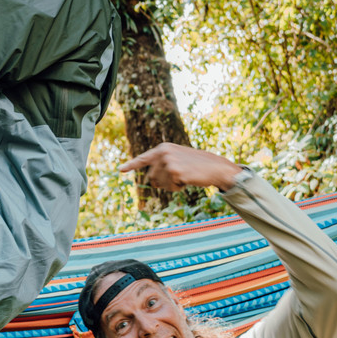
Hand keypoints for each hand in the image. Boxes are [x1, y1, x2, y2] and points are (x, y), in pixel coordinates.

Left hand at [119, 143, 241, 191]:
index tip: (120, 170)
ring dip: (171, 185)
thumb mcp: (178, 159)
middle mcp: (163, 153)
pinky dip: (178, 188)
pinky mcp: (175, 172)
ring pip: (160, 184)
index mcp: (163, 149)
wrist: (216, 167)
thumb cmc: (197, 165)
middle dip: (164, 182)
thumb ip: (163, 165)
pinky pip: (170, 187)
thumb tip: (151, 180)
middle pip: (152, 178)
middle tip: (180, 176)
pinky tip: (188, 180)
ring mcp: (168, 162)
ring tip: (185, 176)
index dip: (131, 165)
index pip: (143, 158)